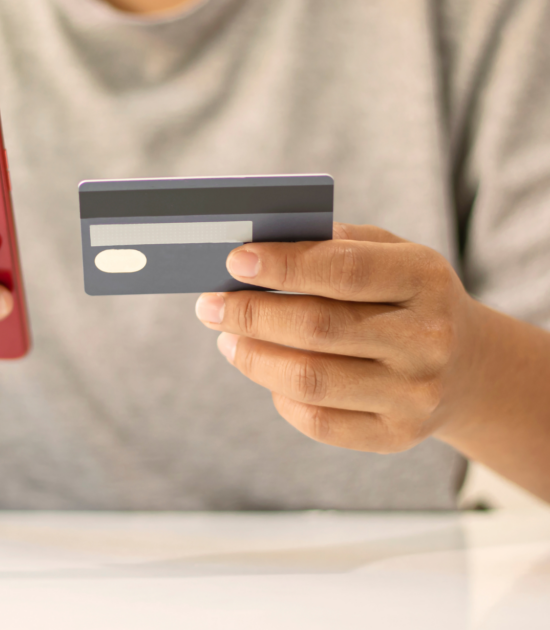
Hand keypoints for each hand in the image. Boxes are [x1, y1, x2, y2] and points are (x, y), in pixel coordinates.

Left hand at [195, 223, 482, 452]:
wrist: (467, 366)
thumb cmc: (405, 297)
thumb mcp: (389, 254)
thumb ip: (330, 243)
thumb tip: (255, 247)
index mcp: (425, 280)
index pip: (344, 270)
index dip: (283, 266)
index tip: (235, 260)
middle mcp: (427, 340)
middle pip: (318, 328)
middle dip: (251, 314)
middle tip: (210, 305)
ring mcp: (414, 394)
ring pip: (309, 379)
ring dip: (253, 357)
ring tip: (227, 338)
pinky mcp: (396, 435)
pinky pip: (317, 421)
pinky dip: (279, 395)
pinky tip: (266, 372)